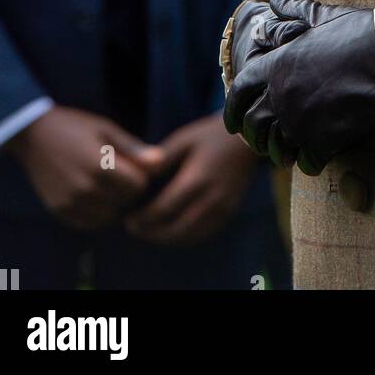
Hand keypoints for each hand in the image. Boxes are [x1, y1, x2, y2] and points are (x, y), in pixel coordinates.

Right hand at [5, 106, 166, 230]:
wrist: (33, 136)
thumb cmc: (74, 127)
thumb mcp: (106, 129)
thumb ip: (133, 149)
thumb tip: (161, 162)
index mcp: (99, 165)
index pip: (138, 186)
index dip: (141, 175)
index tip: (133, 165)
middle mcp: (84, 189)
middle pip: (125, 203)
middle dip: (129, 190)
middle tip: (120, 174)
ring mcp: (70, 203)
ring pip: (109, 217)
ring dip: (114, 204)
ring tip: (106, 184)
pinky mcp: (59, 212)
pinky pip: (90, 223)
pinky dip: (97, 213)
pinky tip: (94, 195)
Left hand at [124, 114, 256, 246]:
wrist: (248, 139)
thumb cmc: (211, 136)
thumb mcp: (184, 139)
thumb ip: (161, 160)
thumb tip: (136, 178)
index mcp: (197, 179)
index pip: (163, 210)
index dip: (142, 219)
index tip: (127, 219)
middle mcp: (211, 199)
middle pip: (175, 230)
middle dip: (150, 233)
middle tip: (133, 228)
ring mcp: (223, 209)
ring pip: (188, 237)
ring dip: (166, 238)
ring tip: (149, 231)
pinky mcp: (229, 213)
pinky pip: (202, 234)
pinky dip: (183, 237)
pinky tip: (171, 229)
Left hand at [225, 0, 313, 171]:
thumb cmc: (357, 33)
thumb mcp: (321, 15)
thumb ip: (292, 11)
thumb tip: (273, 2)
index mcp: (277, 65)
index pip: (240, 90)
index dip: (232, 108)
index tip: (231, 122)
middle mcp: (282, 96)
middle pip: (254, 124)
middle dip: (254, 135)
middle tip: (258, 142)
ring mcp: (301, 121)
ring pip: (276, 147)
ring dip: (278, 151)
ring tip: (283, 154)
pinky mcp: (323, 141)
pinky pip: (306, 161)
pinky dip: (307, 162)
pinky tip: (313, 159)